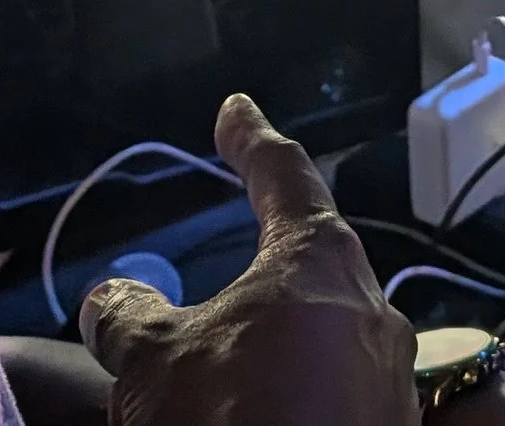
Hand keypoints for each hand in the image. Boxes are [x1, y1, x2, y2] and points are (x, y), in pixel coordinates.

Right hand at [83, 95, 418, 425]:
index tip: (235, 111)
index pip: (285, 174)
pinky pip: (339, 385)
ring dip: (283, 330)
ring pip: (329, 329)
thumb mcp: (153, 365)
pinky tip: (266, 404)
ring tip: (233, 349)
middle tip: (239, 233)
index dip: (251, 139)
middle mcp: (372, 308)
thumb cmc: (230, 423)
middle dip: (272, 252)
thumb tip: (114, 297)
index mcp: (319, 263)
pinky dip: (299, 383)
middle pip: (316, 258)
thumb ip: (131, 317)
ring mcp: (390, 375)